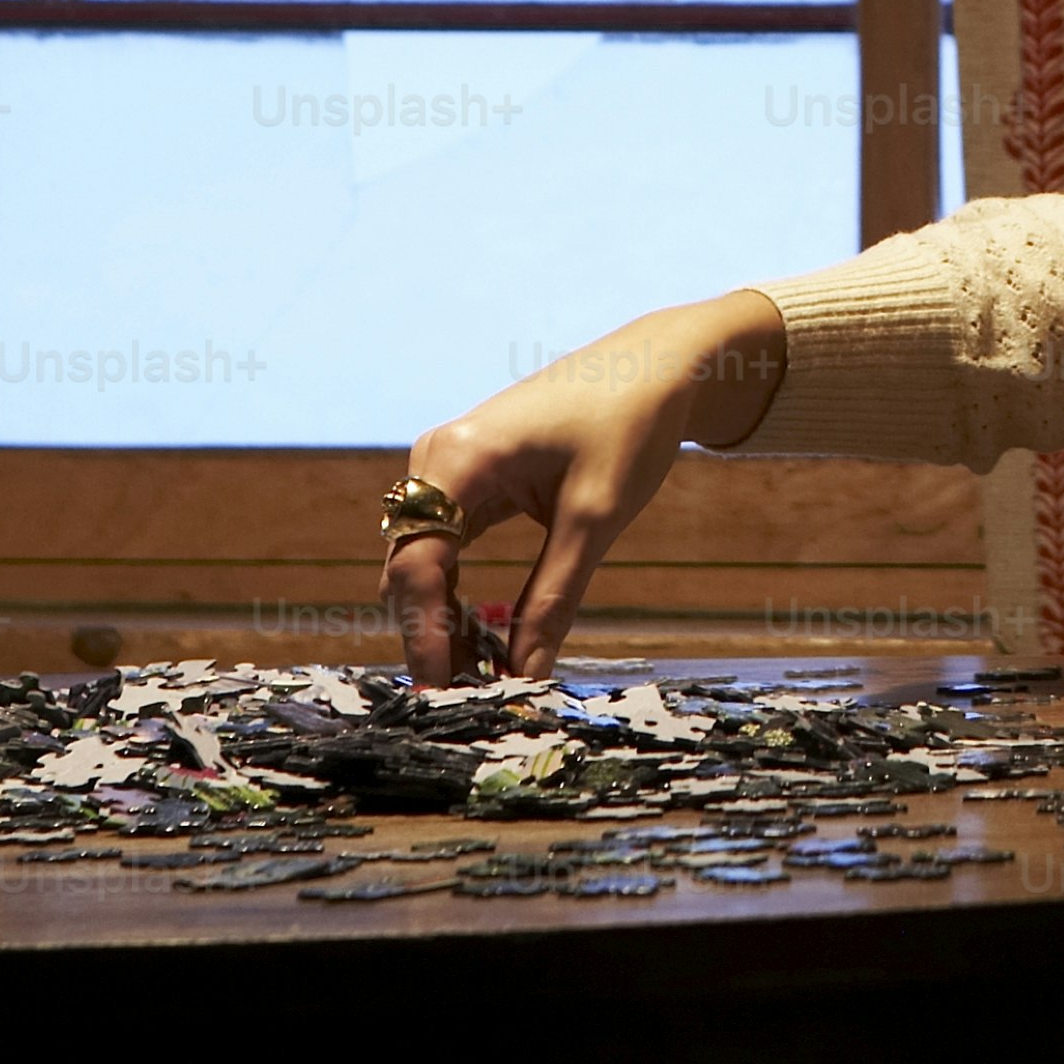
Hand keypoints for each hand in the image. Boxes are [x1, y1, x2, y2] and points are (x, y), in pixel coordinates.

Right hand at [381, 293, 785, 681]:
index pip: (417, 563)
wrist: (655, 365)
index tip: (446, 691)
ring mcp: (445, 465)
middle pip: (407, 566)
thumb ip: (552, 599)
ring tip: (479, 677)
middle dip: (429, 634)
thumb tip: (524, 676)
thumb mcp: (594, 520)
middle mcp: (435, 458)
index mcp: (459, 457)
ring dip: (442, 618)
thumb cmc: (629, 426)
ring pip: (421, 561)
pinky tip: (485, 636)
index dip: (425, 634)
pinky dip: (457, 593)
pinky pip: (443, 546)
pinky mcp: (466, 478)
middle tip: (468, 697)